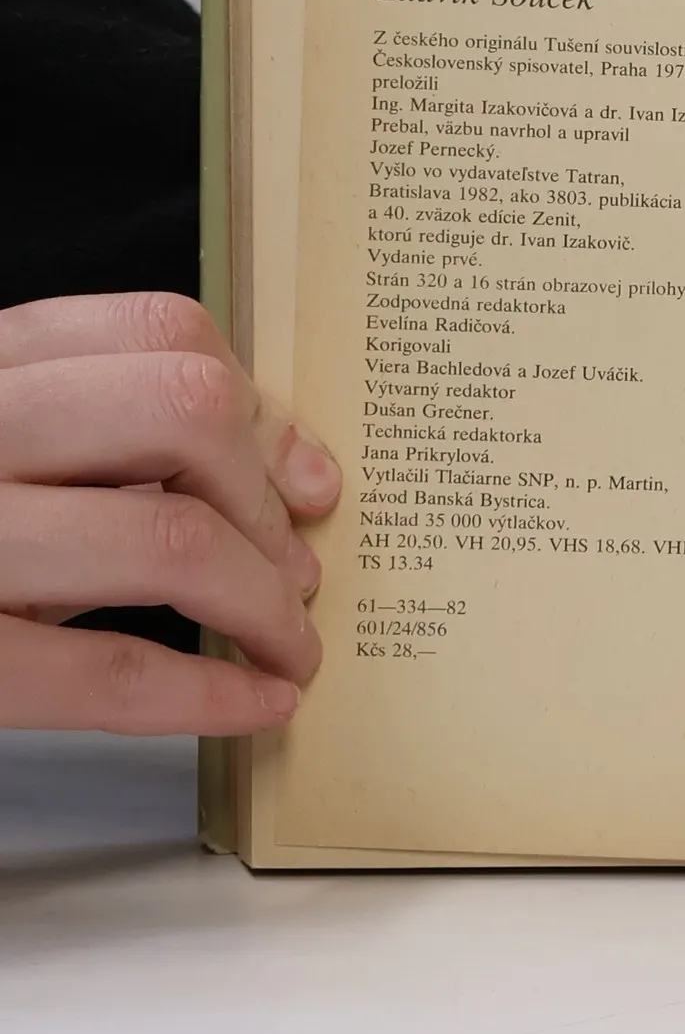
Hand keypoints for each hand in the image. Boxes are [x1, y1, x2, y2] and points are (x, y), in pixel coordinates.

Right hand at [0, 292, 339, 733]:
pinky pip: (105, 673)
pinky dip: (209, 693)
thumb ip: (117, 446)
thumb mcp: (9, 459)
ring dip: (262, 603)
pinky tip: (258, 702)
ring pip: (164, 539)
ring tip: (287, 645)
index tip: (306, 481)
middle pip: (183, 410)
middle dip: (265, 501)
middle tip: (295, 573)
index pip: (158, 331)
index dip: (259, 407)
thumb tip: (297, 475)